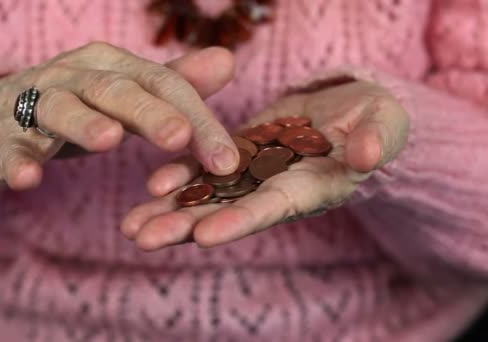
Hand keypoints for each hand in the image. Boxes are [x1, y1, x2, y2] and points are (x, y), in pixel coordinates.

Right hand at [0, 43, 239, 189]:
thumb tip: (228, 60)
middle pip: (114, 90)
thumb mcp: (129, 92)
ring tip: (108, 140)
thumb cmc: (79, 104)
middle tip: (178, 137)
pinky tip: (28, 178)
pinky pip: (9, 146)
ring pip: (59, 108)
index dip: (198, 120)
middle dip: (148, 113)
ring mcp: (34, 102)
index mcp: (112, 65)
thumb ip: (174, 83)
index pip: (163, 85)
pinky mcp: (2, 135)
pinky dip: (17, 160)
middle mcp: (75, 76)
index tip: (227, 161)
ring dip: (83, 123)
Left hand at [122, 80, 409, 249]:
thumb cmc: (376, 121)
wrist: (350, 112)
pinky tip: (150, 188)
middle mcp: (274, 190)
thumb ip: (377, 139)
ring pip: (207, 196)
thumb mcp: (385, 125)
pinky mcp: (239, 153)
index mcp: (309, 188)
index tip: (204, 237)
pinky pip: (205, 168)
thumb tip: (366, 156)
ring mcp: (253, 174)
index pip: (270, 208)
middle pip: (226, 212)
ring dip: (169, 210)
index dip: (238, 221)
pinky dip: (179, 178)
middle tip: (144, 239)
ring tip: (130, 227)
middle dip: (185, 226)